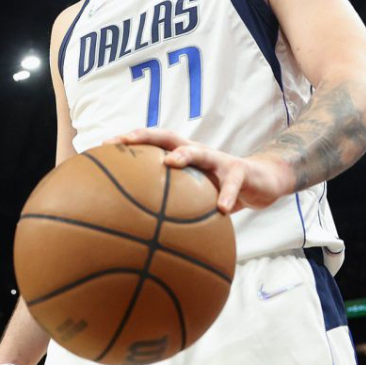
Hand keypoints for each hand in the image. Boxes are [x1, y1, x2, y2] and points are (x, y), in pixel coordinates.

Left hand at [106, 129, 290, 214]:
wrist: (262, 182)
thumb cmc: (220, 190)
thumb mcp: (194, 194)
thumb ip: (171, 202)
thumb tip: (136, 228)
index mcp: (184, 157)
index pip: (153, 144)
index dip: (129, 142)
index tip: (103, 146)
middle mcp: (199, 153)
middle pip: (169, 138)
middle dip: (146, 136)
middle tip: (124, 141)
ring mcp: (220, 160)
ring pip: (201, 152)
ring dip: (186, 155)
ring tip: (170, 163)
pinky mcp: (242, 172)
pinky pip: (234, 184)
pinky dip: (228, 196)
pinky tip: (222, 209)